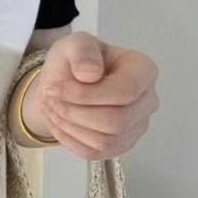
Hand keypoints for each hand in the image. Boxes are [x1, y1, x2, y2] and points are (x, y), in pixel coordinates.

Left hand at [33, 32, 158, 159]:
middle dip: (75, 112)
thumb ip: (82, 51)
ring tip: (52, 108)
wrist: (66, 84)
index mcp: (143, 71)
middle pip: (116, 121)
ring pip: (105, 141)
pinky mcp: (120, 146)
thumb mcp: (74, 44)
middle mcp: (147, 101)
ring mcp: (136, 127)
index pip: (126, 91)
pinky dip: (70, 140)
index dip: (87, 94)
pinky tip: (59, 122)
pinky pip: (95, 153)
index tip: (57, 86)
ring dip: (70, 126)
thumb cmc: (76, 62)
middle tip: (50, 98)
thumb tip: (91, 73)